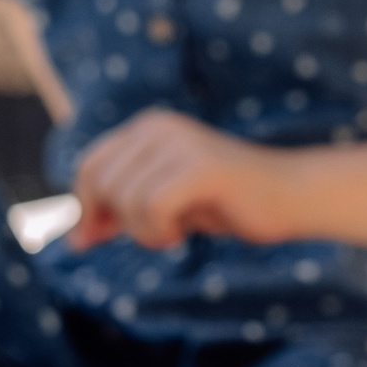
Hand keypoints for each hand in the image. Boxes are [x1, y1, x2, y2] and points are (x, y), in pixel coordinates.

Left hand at [68, 108, 300, 250]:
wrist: (291, 197)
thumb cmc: (228, 203)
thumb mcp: (165, 204)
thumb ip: (123, 210)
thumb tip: (75, 237)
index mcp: (148, 128)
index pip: (89, 166)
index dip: (83, 207)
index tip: (89, 239)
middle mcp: (158, 127)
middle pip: (99, 183)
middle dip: (114, 221)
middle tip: (151, 237)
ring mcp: (179, 144)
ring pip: (125, 200)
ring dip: (143, 232)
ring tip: (175, 232)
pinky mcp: (199, 166)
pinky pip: (150, 208)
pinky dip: (158, 232)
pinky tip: (183, 233)